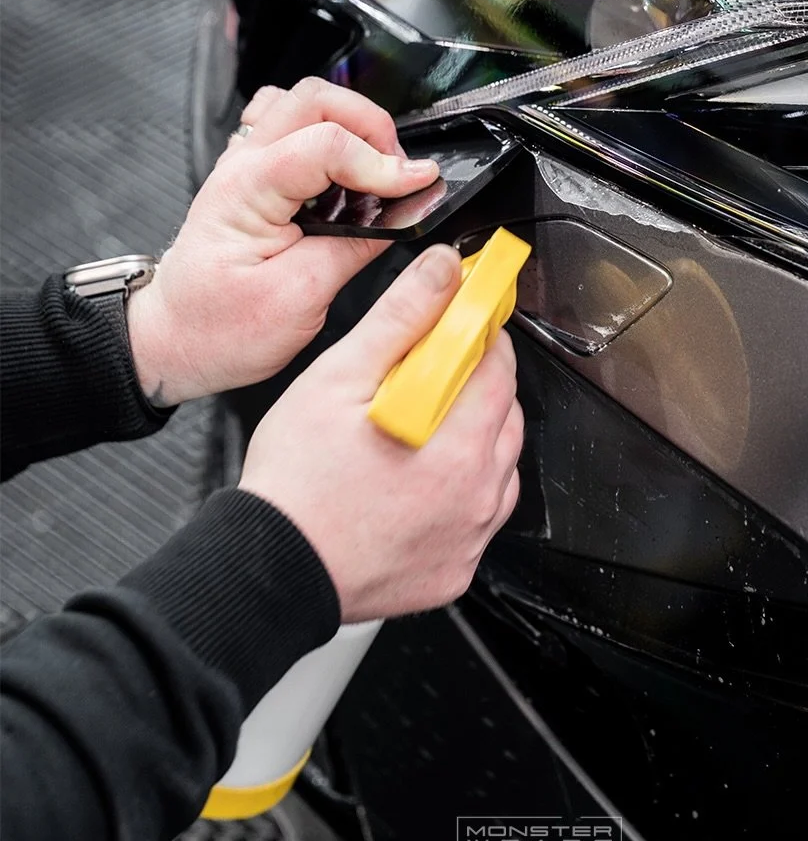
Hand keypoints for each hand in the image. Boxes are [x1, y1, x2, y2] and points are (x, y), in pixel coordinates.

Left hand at [126, 78, 438, 404]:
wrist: (174, 342)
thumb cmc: (219, 329)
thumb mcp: (299, 300)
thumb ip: (353, 249)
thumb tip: (398, 216)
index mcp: (246, 192)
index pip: (326, 146)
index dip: (382, 162)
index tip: (418, 184)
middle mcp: (242, 166)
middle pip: (314, 99)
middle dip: (371, 125)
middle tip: (399, 170)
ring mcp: (245, 165)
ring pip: (304, 103)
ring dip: (351, 123)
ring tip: (377, 166)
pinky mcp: (256, 176)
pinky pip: (293, 126)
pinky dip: (331, 134)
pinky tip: (347, 169)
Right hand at [238, 245, 523, 621]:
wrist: (270, 568)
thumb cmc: (296, 481)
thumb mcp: (340, 377)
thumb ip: (401, 317)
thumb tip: (442, 271)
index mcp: (457, 443)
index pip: (499, 366)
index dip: (481, 335)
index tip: (463, 324)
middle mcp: (475, 494)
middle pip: (505, 414)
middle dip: (474, 385)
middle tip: (428, 377)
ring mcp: (469, 537)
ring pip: (498, 466)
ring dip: (473, 438)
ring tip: (419, 430)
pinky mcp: (456, 569)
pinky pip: (479, 516)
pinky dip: (462, 491)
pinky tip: (420, 480)